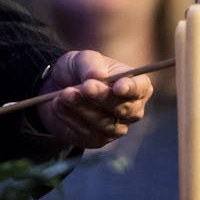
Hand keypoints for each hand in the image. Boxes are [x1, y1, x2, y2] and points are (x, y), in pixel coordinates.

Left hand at [37, 50, 153, 148]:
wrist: (59, 88)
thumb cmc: (81, 70)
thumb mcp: (82, 58)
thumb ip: (91, 64)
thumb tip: (97, 76)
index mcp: (136, 85)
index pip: (140, 88)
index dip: (131, 88)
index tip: (118, 86)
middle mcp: (132, 109)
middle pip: (123, 109)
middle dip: (102, 97)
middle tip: (85, 86)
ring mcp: (116, 127)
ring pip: (104, 123)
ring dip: (83, 108)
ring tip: (65, 93)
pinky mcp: (97, 140)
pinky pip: (86, 132)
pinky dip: (71, 118)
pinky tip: (58, 104)